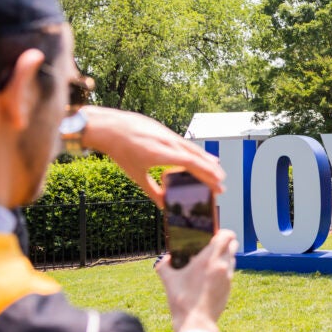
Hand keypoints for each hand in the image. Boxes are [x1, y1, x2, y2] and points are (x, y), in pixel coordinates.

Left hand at [81, 107, 224, 206]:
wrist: (109, 126)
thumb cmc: (121, 151)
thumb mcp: (136, 175)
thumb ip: (152, 191)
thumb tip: (164, 205)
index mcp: (162, 154)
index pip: (192, 164)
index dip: (207, 175)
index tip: (218, 184)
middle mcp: (169, 142)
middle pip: (197, 157)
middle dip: (211, 171)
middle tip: (221, 183)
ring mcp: (168, 134)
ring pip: (193, 148)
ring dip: (206, 160)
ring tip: (217, 169)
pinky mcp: (165, 130)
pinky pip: (185, 143)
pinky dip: (195, 152)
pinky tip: (199, 156)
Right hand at [156, 229, 237, 331]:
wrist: (196, 322)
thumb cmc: (182, 300)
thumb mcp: (169, 281)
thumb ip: (164, 266)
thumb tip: (164, 259)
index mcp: (208, 259)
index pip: (227, 236)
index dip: (223, 233)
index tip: (215, 236)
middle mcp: (222, 265)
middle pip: (233, 245)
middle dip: (225, 244)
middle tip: (212, 248)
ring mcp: (228, 277)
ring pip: (232, 259)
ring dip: (225, 257)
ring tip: (210, 263)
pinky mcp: (229, 288)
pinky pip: (230, 273)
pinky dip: (223, 271)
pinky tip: (211, 278)